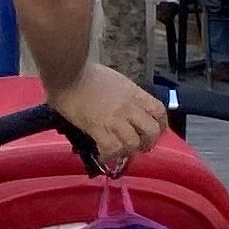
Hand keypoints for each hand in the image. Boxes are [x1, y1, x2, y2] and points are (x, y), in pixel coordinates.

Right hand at [48, 62, 168, 171]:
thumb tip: (124, 106)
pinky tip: (103, 156)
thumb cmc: (85, 73)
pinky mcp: (97, 127)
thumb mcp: (115, 80)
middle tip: (138, 147)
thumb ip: (124, 93)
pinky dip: (109, 156)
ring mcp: (114, 118)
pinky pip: (111, 148)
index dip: (161, 125)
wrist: (67, 72)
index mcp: (133, 93)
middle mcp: (128, 106)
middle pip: (151, 131)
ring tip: (118, 152)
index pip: (159, 111)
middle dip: (148, 143)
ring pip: (133, 143)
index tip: (154, 132)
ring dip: (127, 151)